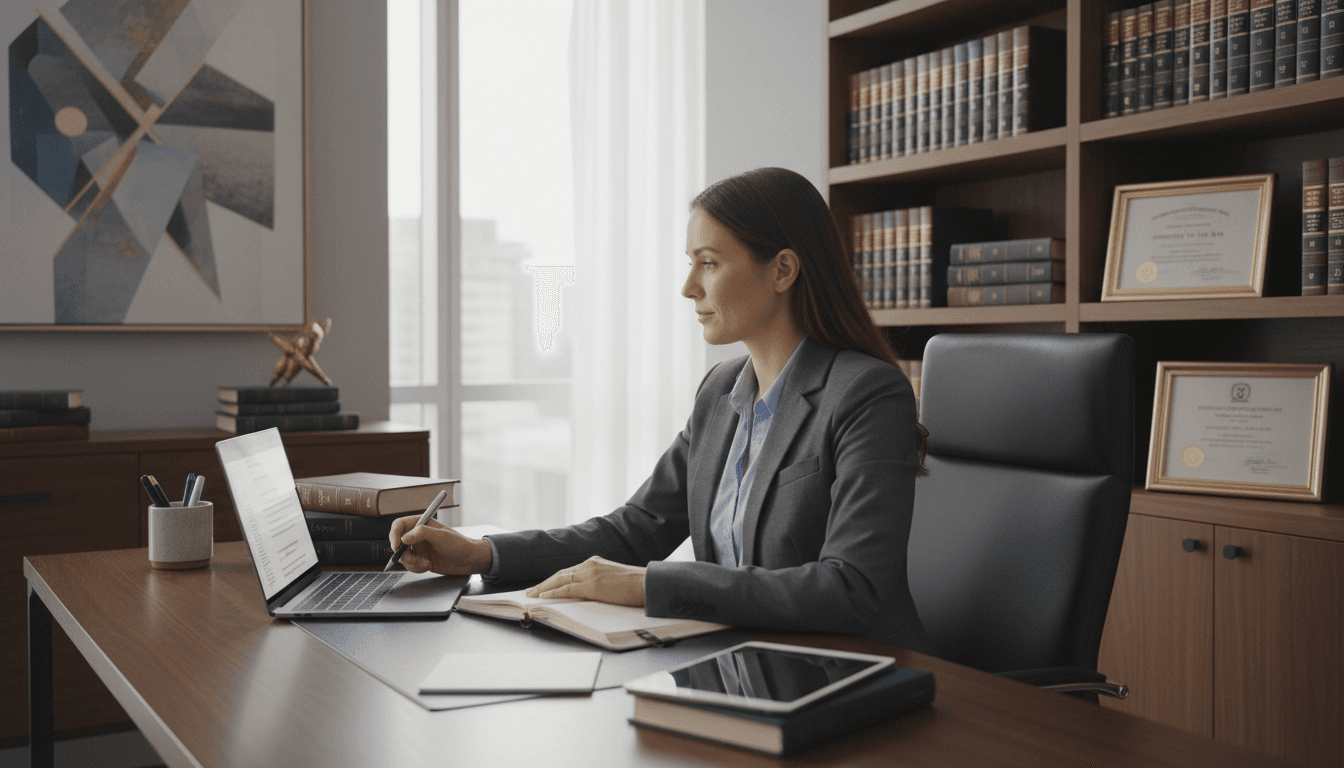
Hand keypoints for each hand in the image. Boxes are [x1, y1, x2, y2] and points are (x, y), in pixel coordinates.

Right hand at [388, 517, 491, 575]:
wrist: (469, 561)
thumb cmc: (459, 544)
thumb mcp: (441, 537)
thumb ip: (422, 533)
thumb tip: (404, 538)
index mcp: (422, 523)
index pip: (399, 525)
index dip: (394, 535)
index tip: (396, 546)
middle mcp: (418, 535)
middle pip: (397, 543)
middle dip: (403, 553)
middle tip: (412, 559)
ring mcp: (418, 548)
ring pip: (402, 556)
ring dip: (411, 563)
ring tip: (425, 564)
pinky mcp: (420, 560)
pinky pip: (409, 565)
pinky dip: (416, 568)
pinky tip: (427, 566)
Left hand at [526, 556, 645, 606]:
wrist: (647, 583)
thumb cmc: (635, 585)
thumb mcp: (613, 579)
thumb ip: (599, 582)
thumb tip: (588, 593)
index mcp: (595, 562)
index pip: (568, 572)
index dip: (553, 579)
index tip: (543, 586)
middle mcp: (589, 564)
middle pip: (560, 574)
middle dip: (544, 583)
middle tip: (530, 591)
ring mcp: (589, 573)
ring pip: (559, 580)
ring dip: (543, 588)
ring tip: (531, 595)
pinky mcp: (591, 585)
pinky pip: (567, 589)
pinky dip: (552, 593)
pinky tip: (543, 597)